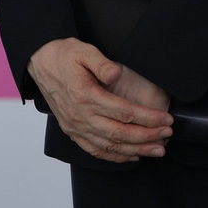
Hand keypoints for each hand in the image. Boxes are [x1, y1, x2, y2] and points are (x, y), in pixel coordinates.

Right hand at [28, 38, 172, 162]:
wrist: (40, 63)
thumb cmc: (64, 55)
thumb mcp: (83, 50)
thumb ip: (101, 63)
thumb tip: (116, 74)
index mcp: (85, 95)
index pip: (124, 113)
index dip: (148, 118)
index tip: (166, 119)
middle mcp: (80, 115)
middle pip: (119, 134)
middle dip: (147, 137)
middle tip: (167, 135)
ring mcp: (75, 126)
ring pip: (109, 146)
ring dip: (135, 150)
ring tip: (157, 151)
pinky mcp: (72, 131)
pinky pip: (95, 150)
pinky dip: (115, 156)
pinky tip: (132, 155)